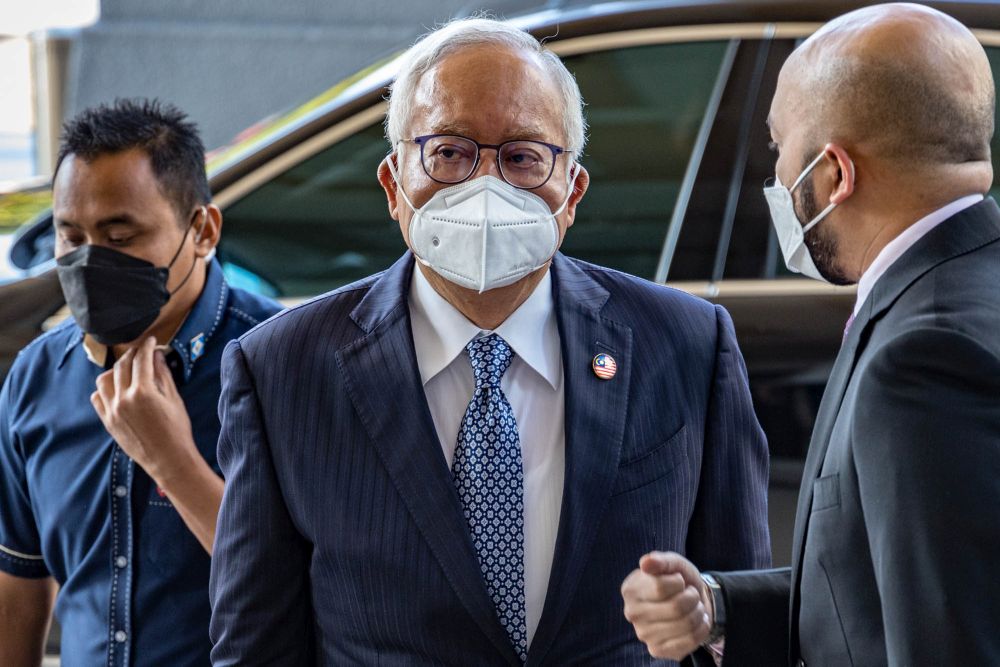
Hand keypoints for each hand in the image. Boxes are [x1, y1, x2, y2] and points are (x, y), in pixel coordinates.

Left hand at [92, 336, 199, 487]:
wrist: (168, 459)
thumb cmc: (177, 430)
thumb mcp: (174, 399)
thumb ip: (163, 375)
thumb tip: (158, 356)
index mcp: (143, 392)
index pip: (142, 360)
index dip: (147, 347)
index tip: (151, 341)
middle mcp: (123, 399)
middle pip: (122, 366)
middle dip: (132, 354)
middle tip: (141, 351)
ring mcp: (112, 411)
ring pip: (104, 379)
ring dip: (115, 370)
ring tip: (126, 369)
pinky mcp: (107, 422)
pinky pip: (97, 398)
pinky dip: (104, 389)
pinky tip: (116, 388)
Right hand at [621, 551, 713, 659]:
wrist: (690, 602)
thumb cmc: (678, 580)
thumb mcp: (673, 564)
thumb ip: (661, 560)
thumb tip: (646, 562)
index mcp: (630, 589)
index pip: (660, 587)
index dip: (678, 582)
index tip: (679, 580)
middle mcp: (632, 613)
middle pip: (675, 607)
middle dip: (692, 597)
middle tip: (691, 594)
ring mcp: (644, 634)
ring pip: (685, 624)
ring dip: (698, 612)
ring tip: (694, 607)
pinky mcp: (658, 650)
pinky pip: (690, 640)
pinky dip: (701, 627)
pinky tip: (696, 621)